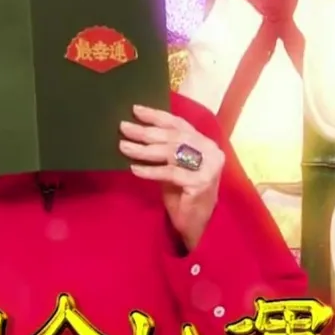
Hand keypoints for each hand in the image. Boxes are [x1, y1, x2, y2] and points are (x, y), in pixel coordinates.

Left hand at [120, 105, 225, 250]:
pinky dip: (151, 170)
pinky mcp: (201, 183)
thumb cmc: (183, 194)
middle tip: (123, 127)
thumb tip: (137, 129)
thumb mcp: (174, 166)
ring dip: (144, 149)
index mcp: (205, 143)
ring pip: (171, 152)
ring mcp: (208, 168)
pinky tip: (134, 169)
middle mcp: (211, 151)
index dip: (157, 116)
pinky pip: (170, 172)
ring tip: (124, 146)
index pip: (179, 124)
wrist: (197, 225)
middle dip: (146, 131)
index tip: (135, 110)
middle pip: (173, 136)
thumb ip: (165, 149)